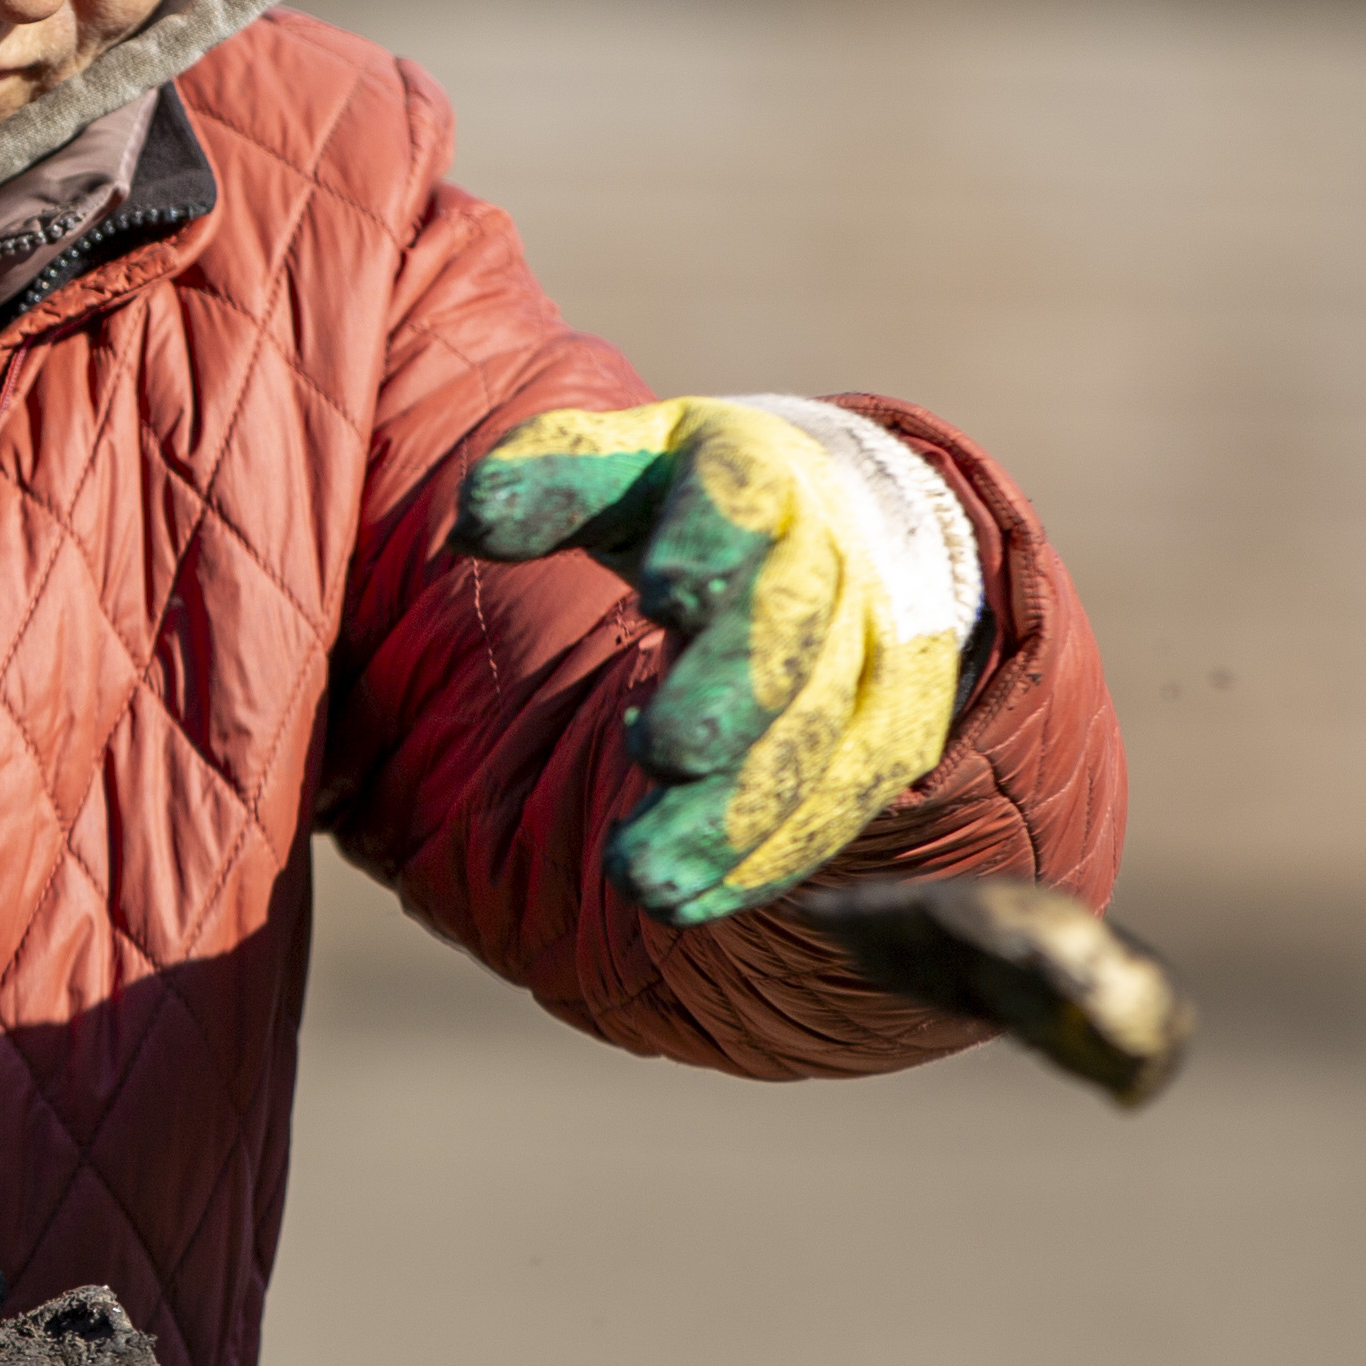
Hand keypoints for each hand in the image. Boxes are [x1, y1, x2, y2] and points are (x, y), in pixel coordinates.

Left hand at [456, 394, 983, 923]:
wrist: (856, 521)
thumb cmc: (700, 505)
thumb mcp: (630, 462)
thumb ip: (551, 478)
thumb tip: (476, 519)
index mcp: (758, 479)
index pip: (743, 502)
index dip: (712, 543)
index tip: (665, 590)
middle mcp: (831, 565)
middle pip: (789, 635)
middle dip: (731, 695)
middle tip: (660, 753)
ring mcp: (874, 657)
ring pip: (816, 740)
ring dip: (735, 815)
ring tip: (642, 876)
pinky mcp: (889, 737)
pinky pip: (840, 807)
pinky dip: (767, 862)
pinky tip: (692, 904)